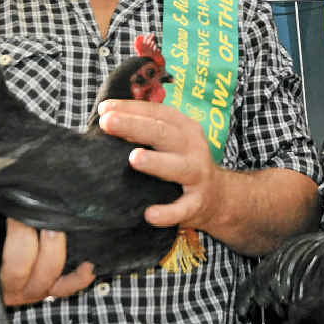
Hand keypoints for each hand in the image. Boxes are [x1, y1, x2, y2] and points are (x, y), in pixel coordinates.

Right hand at [0, 212, 94, 305]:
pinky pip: (67, 288)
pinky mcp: (49, 289)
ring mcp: (30, 291)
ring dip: (53, 249)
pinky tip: (89, 264)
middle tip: (25, 212)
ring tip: (54, 224)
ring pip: (47, 277)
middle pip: (19, 268)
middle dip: (24, 237)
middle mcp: (7, 290)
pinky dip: (79, 278)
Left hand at [97, 99, 223, 230]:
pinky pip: (183, 209)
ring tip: (134, 158)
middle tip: (108, 122)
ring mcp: (198, 175)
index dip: (131, 108)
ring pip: (178, 167)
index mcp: (184, 128)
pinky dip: (168, 213)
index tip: (105, 109)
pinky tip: (150, 214)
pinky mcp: (198, 203)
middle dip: (135, 125)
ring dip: (156, 162)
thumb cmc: (182, 163)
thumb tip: (106, 118)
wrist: (219, 198)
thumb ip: (145, 129)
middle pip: (164, 133)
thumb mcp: (171, 141)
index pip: (157, 112)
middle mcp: (193, 147)